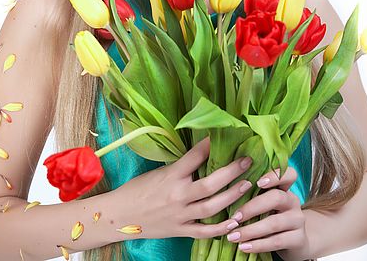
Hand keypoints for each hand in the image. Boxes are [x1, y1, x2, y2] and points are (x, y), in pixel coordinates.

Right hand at [114, 136, 253, 240]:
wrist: (118, 216)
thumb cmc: (138, 189)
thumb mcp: (158, 172)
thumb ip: (180, 166)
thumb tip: (203, 153)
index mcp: (171, 176)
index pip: (195, 156)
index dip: (211, 145)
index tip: (226, 135)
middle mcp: (177, 195)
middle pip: (210, 184)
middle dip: (232, 171)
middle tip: (247, 161)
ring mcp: (180, 215)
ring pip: (212, 207)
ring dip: (232, 196)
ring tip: (246, 185)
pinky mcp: (179, 231)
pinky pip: (204, 231)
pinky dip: (220, 228)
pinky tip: (235, 222)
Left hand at [225, 165, 311, 256]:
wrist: (293, 242)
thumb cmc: (271, 217)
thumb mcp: (265, 204)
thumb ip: (253, 194)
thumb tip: (227, 188)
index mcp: (285, 188)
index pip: (288, 174)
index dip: (274, 175)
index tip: (257, 182)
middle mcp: (293, 201)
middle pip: (277, 197)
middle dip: (252, 207)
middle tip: (234, 217)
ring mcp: (298, 220)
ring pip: (274, 223)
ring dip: (250, 230)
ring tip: (233, 236)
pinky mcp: (298, 239)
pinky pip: (276, 241)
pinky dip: (257, 245)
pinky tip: (243, 247)